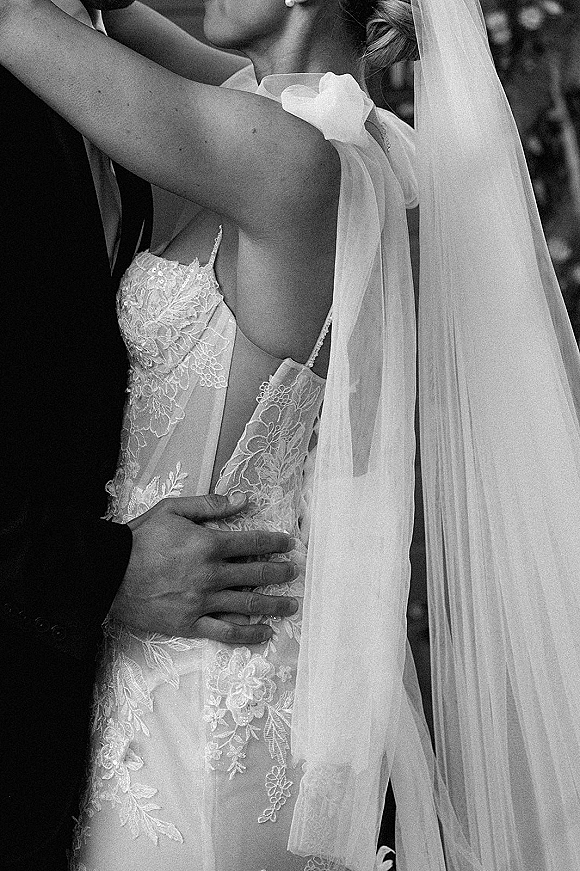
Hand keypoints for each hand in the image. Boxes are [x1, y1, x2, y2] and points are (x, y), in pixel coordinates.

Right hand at [110, 493, 297, 643]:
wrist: (107, 572)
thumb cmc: (139, 538)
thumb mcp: (173, 510)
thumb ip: (211, 505)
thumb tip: (244, 499)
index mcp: (208, 544)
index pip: (253, 543)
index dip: (275, 543)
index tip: (289, 544)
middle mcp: (211, 574)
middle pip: (257, 574)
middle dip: (280, 573)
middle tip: (293, 573)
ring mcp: (202, 602)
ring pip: (248, 605)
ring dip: (274, 604)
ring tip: (291, 605)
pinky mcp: (190, 624)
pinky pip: (226, 631)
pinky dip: (248, 634)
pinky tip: (265, 633)